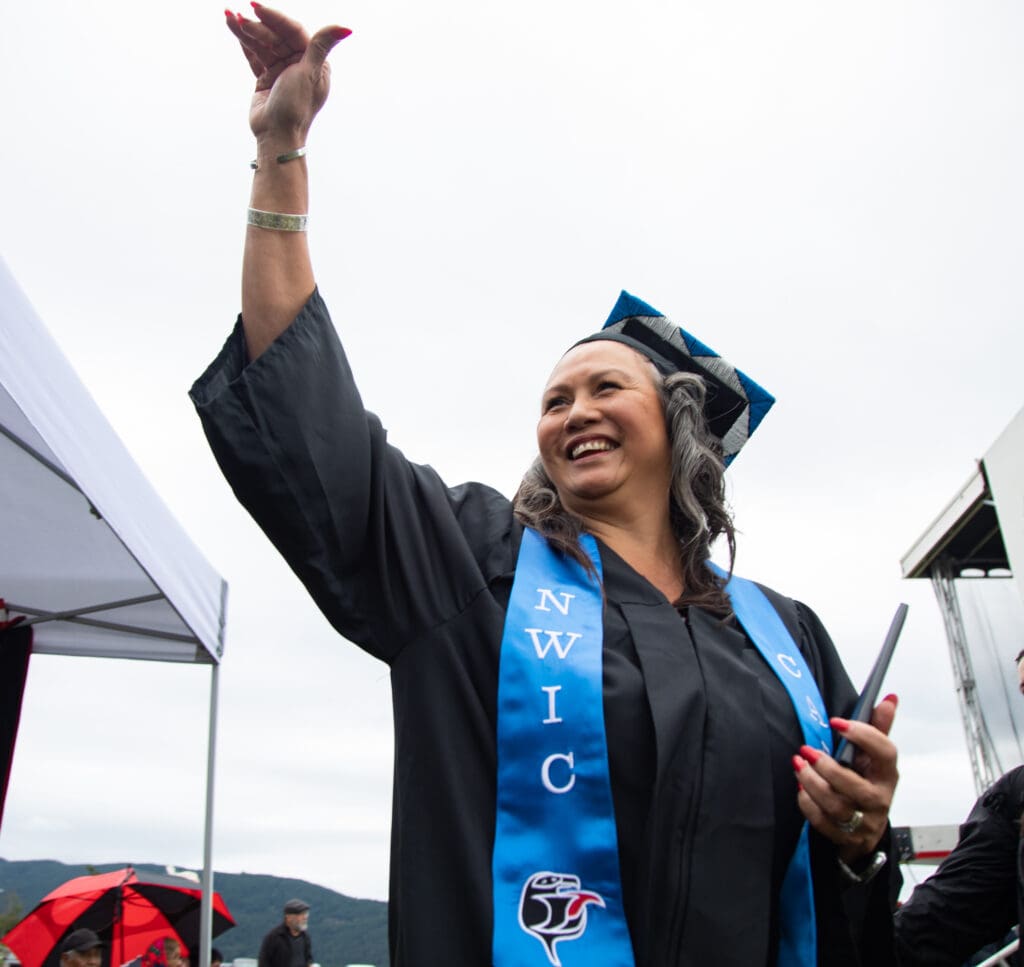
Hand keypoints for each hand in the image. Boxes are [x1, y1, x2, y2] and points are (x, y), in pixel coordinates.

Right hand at [225, 3, 350, 144]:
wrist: (276, 136)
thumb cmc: (296, 108)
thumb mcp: (310, 73)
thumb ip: (322, 46)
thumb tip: (347, 28)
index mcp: (315, 62)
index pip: (293, 32)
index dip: (276, 18)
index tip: (257, 9)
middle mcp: (299, 64)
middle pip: (276, 36)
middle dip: (257, 26)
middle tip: (240, 19)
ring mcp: (281, 71)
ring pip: (263, 44)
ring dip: (246, 31)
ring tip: (229, 18)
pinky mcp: (266, 78)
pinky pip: (254, 55)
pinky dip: (243, 42)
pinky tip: (232, 26)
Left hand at [792, 694, 898, 863]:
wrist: (865, 828)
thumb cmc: (867, 782)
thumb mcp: (874, 757)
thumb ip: (879, 727)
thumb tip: (890, 698)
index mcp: (888, 774)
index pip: (885, 753)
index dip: (863, 735)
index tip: (837, 722)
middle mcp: (879, 799)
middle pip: (857, 787)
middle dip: (828, 768)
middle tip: (807, 751)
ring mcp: (864, 821)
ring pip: (837, 806)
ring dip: (813, 784)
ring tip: (799, 766)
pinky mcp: (846, 837)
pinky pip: (823, 823)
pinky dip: (808, 805)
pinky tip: (801, 790)